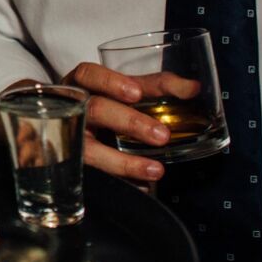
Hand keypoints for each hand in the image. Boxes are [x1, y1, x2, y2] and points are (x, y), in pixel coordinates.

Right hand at [59, 62, 170, 183]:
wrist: (78, 136)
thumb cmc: (107, 105)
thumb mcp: (127, 91)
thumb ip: (158, 86)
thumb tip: (193, 88)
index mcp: (81, 85)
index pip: (88, 75)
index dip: (109, 81)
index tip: (136, 93)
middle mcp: (71, 109)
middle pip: (93, 110)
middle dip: (128, 122)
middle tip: (162, 136)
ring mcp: (68, 138)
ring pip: (90, 149)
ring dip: (124, 161)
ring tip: (155, 170)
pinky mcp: (72, 164)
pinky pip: (95, 176)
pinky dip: (120, 181)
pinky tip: (142, 187)